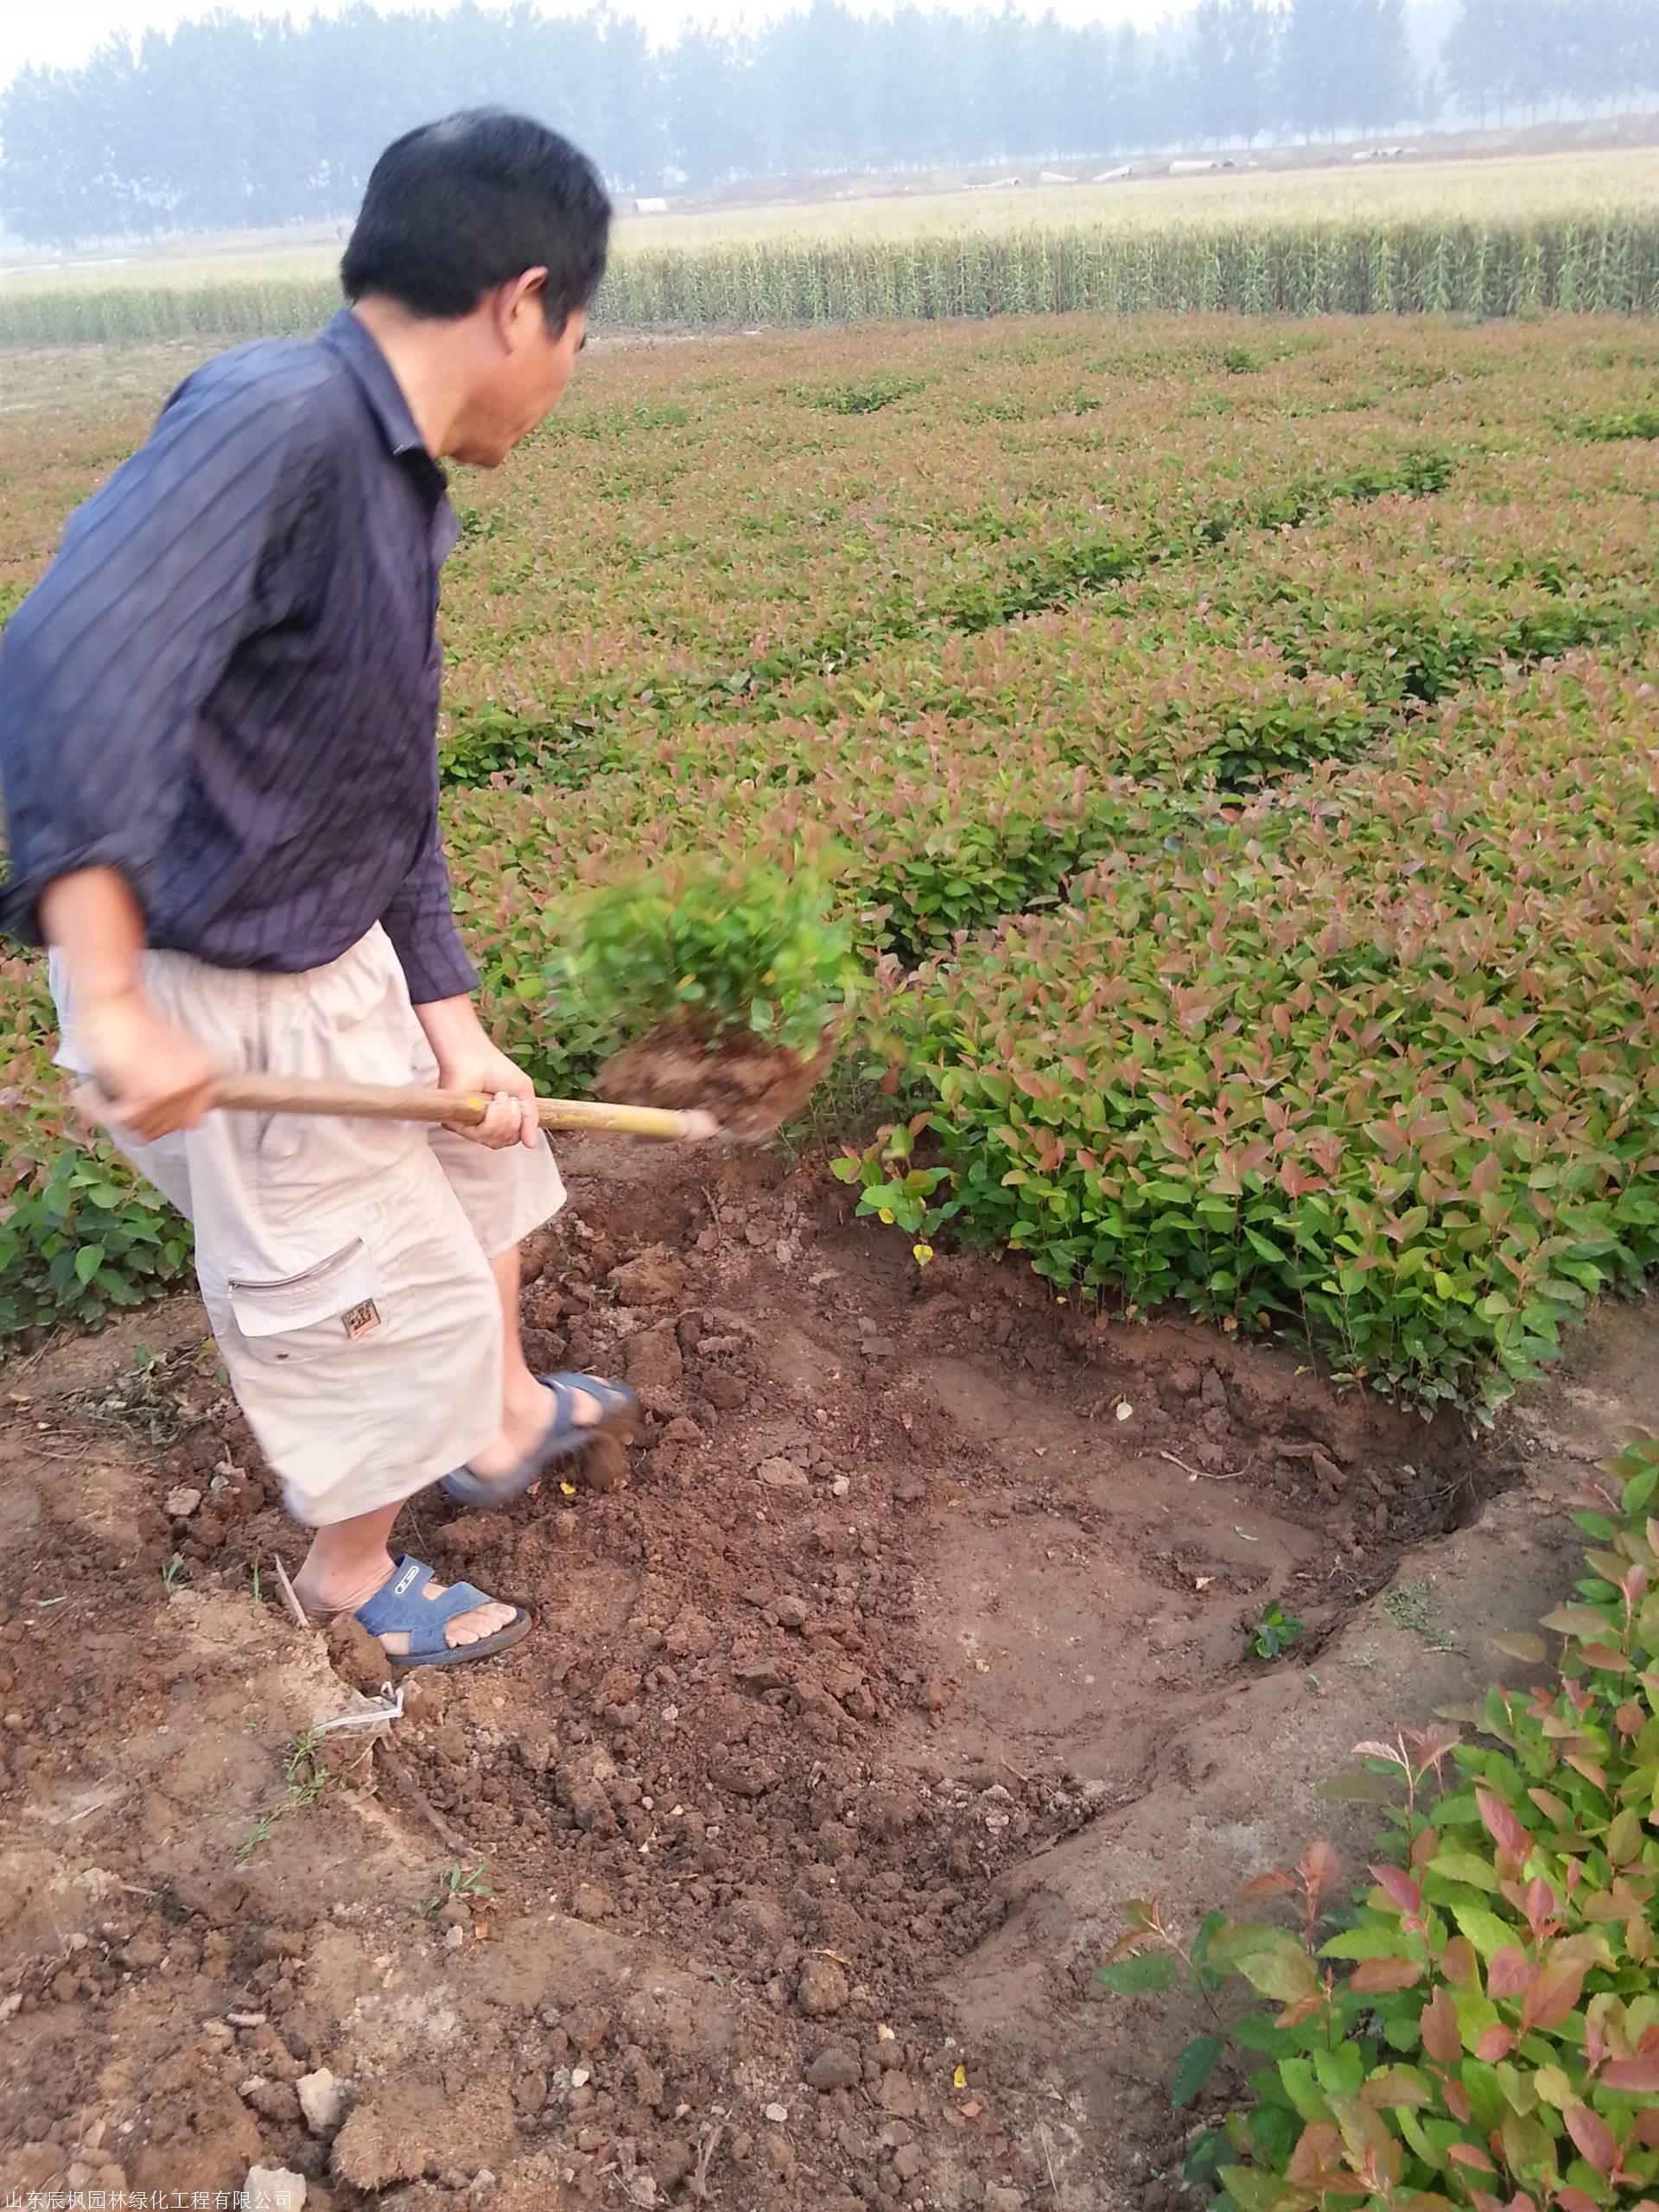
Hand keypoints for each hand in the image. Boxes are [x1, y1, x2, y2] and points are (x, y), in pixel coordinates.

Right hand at [77, 988, 217, 1141]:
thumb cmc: (130, 1025)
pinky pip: (122, 1121)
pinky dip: (99, 1109)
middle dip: (136, 1117)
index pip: (189, 1121)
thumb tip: (165, 1123)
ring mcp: (175, 1092)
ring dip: (116, 1114)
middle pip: (164, 1128)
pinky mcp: (148, 1095)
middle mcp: (197, 1085)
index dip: (159, 1116)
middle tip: (114, 1096)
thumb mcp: (167, 1058)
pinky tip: (89, 1091)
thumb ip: (174, 1088)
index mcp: (206, 1074)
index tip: (137, 1102)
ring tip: (102, 1089)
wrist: (112, 1000)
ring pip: (143, 1128)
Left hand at [437, 1037, 539, 1149]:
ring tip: (499, 1097)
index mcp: (498, 1120)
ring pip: (493, 1140)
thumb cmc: (497, 1070)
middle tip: (509, 1099)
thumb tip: (531, 1145)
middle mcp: (483, 1125)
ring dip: (503, 1117)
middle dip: (513, 1120)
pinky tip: (491, 1103)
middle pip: (503, 1141)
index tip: (518, 1104)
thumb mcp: (524, 1094)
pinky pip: (480, 1135)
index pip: (511, 1138)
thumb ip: (530, 1120)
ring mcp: (469, 1126)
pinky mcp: (457, 1124)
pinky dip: (492, 1118)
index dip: (519, 1126)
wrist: (476, 1057)